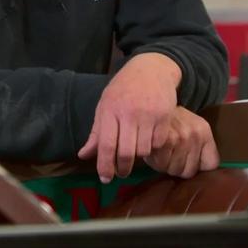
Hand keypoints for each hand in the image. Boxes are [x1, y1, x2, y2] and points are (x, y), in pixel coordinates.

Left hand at [77, 53, 179, 182]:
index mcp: (110, 110)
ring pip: (144, 150)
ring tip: (136, 151)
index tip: (105, 179)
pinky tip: (149, 140)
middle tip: (122, 173)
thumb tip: (83, 155)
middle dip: (123, 168)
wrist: (151, 69)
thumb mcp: (105, 106)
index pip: (106, 145)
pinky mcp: (165, 116)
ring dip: (139, 156)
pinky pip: (158, 142)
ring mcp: (148, 114)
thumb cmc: (123, 89)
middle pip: (127, 152)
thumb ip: (97, 132)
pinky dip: (153, 146)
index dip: (105, 166)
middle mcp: (129, 113)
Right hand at [143, 106, 220, 178]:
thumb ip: (197, 148)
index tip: (189, 163)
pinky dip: (155, 161)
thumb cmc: (170, 120)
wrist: (151, 101)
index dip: (198, 167)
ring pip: (174, 170)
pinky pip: (161, 165)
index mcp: (204, 132)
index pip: (211, 164)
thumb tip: (197, 171)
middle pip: (189, 171)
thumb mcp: (189, 127)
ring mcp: (181, 138)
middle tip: (170, 156)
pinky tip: (154, 151)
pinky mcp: (166, 141)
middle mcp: (195, 135)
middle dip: (178, 167)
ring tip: (161, 152)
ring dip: (165, 165)